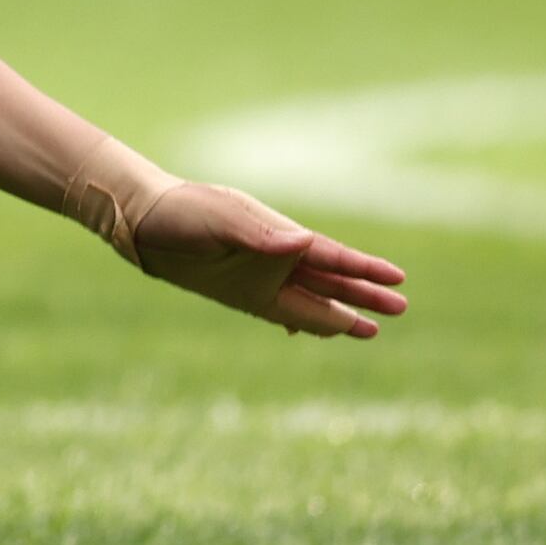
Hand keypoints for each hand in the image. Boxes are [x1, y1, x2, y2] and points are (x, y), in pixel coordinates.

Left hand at [118, 176, 409, 339]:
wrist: (145, 222)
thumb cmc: (184, 213)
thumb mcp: (220, 221)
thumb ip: (260, 236)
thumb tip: (303, 242)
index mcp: (279, 236)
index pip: (331, 257)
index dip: (363, 269)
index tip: (397, 278)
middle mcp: (277, 259)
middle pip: (331, 282)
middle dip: (364, 296)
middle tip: (400, 308)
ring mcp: (262, 278)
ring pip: (313, 300)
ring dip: (341, 314)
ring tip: (371, 329)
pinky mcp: (243, 294)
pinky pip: (284, 311)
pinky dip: (305, 321)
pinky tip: (319, 331)